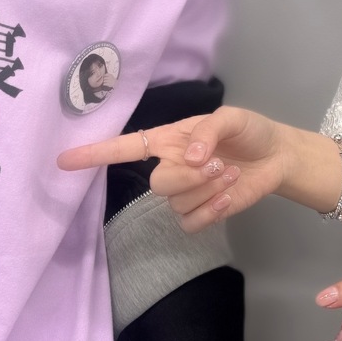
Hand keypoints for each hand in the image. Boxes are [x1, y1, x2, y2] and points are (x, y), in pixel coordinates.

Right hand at [57, 106, 286, 231]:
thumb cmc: (249, 131)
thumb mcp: (231, 117)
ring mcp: (185, 192)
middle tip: (219, 164)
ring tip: (231, 173)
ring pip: (177, 203)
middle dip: (190, 177)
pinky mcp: (201, 213)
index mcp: (168, 139)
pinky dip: (213, 211)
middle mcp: (170, 165)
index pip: (124, 148)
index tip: (64, 161)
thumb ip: (207, 131)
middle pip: (158, 183)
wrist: (277, 157)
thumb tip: (189, 156)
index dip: (94, 154)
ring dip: (208, 189)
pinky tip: (230, 196)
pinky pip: (191, 223)